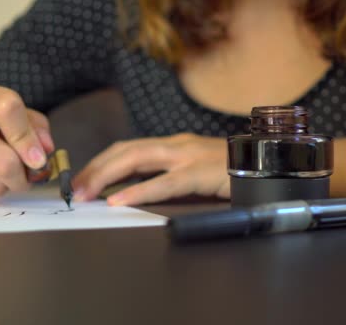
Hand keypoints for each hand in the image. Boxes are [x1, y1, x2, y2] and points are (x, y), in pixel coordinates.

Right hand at [0, 85, 53, 203]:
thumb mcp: (12, 119)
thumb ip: (35, 129)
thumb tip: (44, 151)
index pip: (7, 109)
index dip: (28, 138)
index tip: (39, 158)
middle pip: (2, 160)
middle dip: (22, 175)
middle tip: (26, 177)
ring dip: (6, 186)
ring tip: (2, 177)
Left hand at [72, 133, 229, 205]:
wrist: (269, 163)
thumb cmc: (232, 170)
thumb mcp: (196, 169)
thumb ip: (170, 174)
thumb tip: (139, 189)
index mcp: (174, 145)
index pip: (129, 148)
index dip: (102, 162)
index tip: (83, 179)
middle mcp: (176, 145)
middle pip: (126, 150)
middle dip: (96, 167)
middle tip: (76, 188)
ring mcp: (187, 156)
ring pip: (137, 159)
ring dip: (107, 175)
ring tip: (87, 193)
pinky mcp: (199, 172)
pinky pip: (164, 182)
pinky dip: (139, 191)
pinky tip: (120, 201)